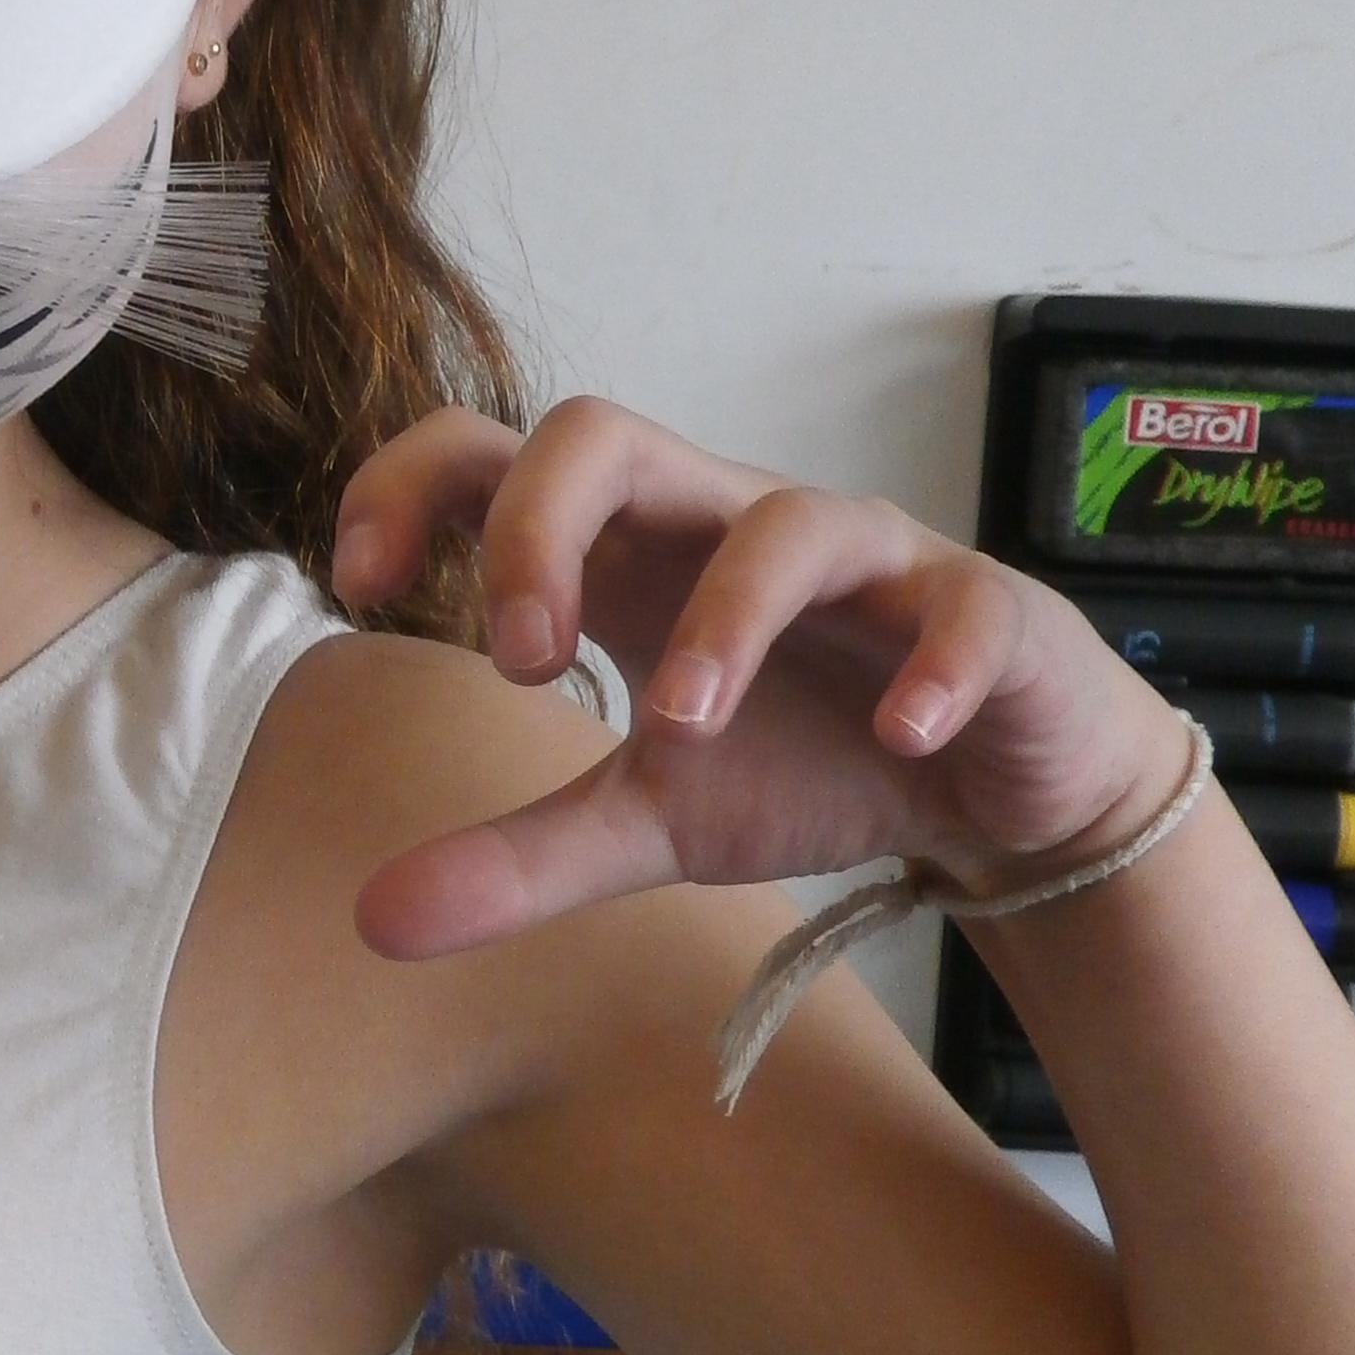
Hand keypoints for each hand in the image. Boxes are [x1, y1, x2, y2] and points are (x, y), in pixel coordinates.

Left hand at [331, 399, 1193, 957]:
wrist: (993, 793)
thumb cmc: (805, 760)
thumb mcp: (649, 822)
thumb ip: (519, 858)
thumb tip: (369, 923)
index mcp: (629, 557)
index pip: (493, 451)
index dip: (409, 486)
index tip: (360, 584)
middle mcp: (728, 527)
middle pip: (605, 431)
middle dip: (539, 527)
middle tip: (520, 659)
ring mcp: (864, 561)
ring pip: (785, 521)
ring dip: (721, 617)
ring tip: (673, 724)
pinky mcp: (983, 612)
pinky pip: (960, 606)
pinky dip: (928, 665)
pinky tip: (898, 732)